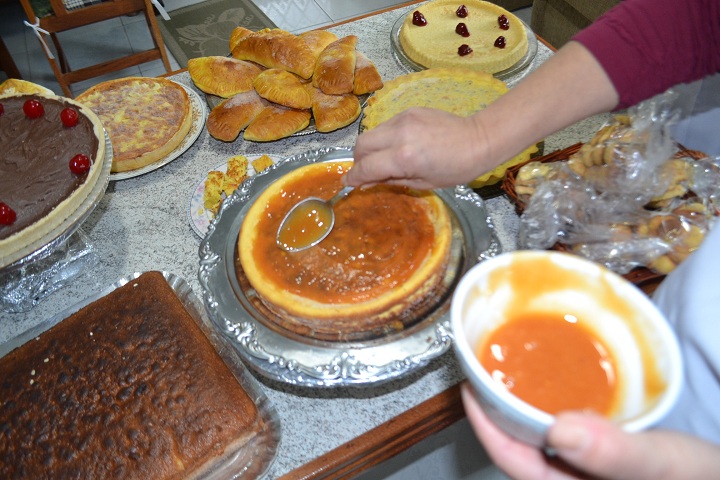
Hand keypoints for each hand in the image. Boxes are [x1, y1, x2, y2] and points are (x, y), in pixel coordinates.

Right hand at [346, 107, 490, 188]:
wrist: (478, 140)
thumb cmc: (455, 169)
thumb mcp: (422, 183)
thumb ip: (390, 180)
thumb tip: (367, 181)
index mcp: (404, 157)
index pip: (366, 167)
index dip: (354, 177)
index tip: (348, 183)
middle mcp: (399, 135)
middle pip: (361, 145)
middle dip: (358, 160)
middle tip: (366, 171)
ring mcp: (403, 119)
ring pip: (372, 133)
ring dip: (371, 148)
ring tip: (384, 159)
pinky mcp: (409, 110)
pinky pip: (386, 125)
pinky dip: (385, 138)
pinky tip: (399, 146)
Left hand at [460, 383, 719, 478]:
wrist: (718, 477)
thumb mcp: (662, 466)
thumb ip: (614, 454)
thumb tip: (560, 430)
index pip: (510, 459)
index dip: (485, 422)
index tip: (471, 385)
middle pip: (520, 447)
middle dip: (501, 411)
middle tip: (488, 370)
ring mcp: (580, 473)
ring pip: (540, 440)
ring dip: (526, 409)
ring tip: (513, 375)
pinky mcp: (596, 462)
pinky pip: (565, 433)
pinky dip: (555, 408)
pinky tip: (558, 390)